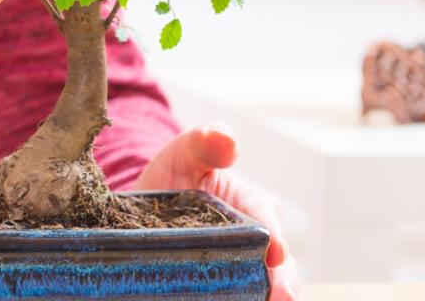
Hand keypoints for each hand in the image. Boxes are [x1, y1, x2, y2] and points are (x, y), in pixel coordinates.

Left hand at [133, 123, 299, 300]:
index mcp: (254, 209)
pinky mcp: (221, 292)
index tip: (276, 251)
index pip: (269, 223)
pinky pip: (232, 299)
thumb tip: (226, 139)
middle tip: (278, 297)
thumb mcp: (185, 153)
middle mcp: (257, 248)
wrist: (143, 210)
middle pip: (280, 272)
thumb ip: (204, 142)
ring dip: (258, 297)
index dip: (274, 238)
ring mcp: (241, 275)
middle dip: (282, 285)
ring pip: (260, 293)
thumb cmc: (176, 176)